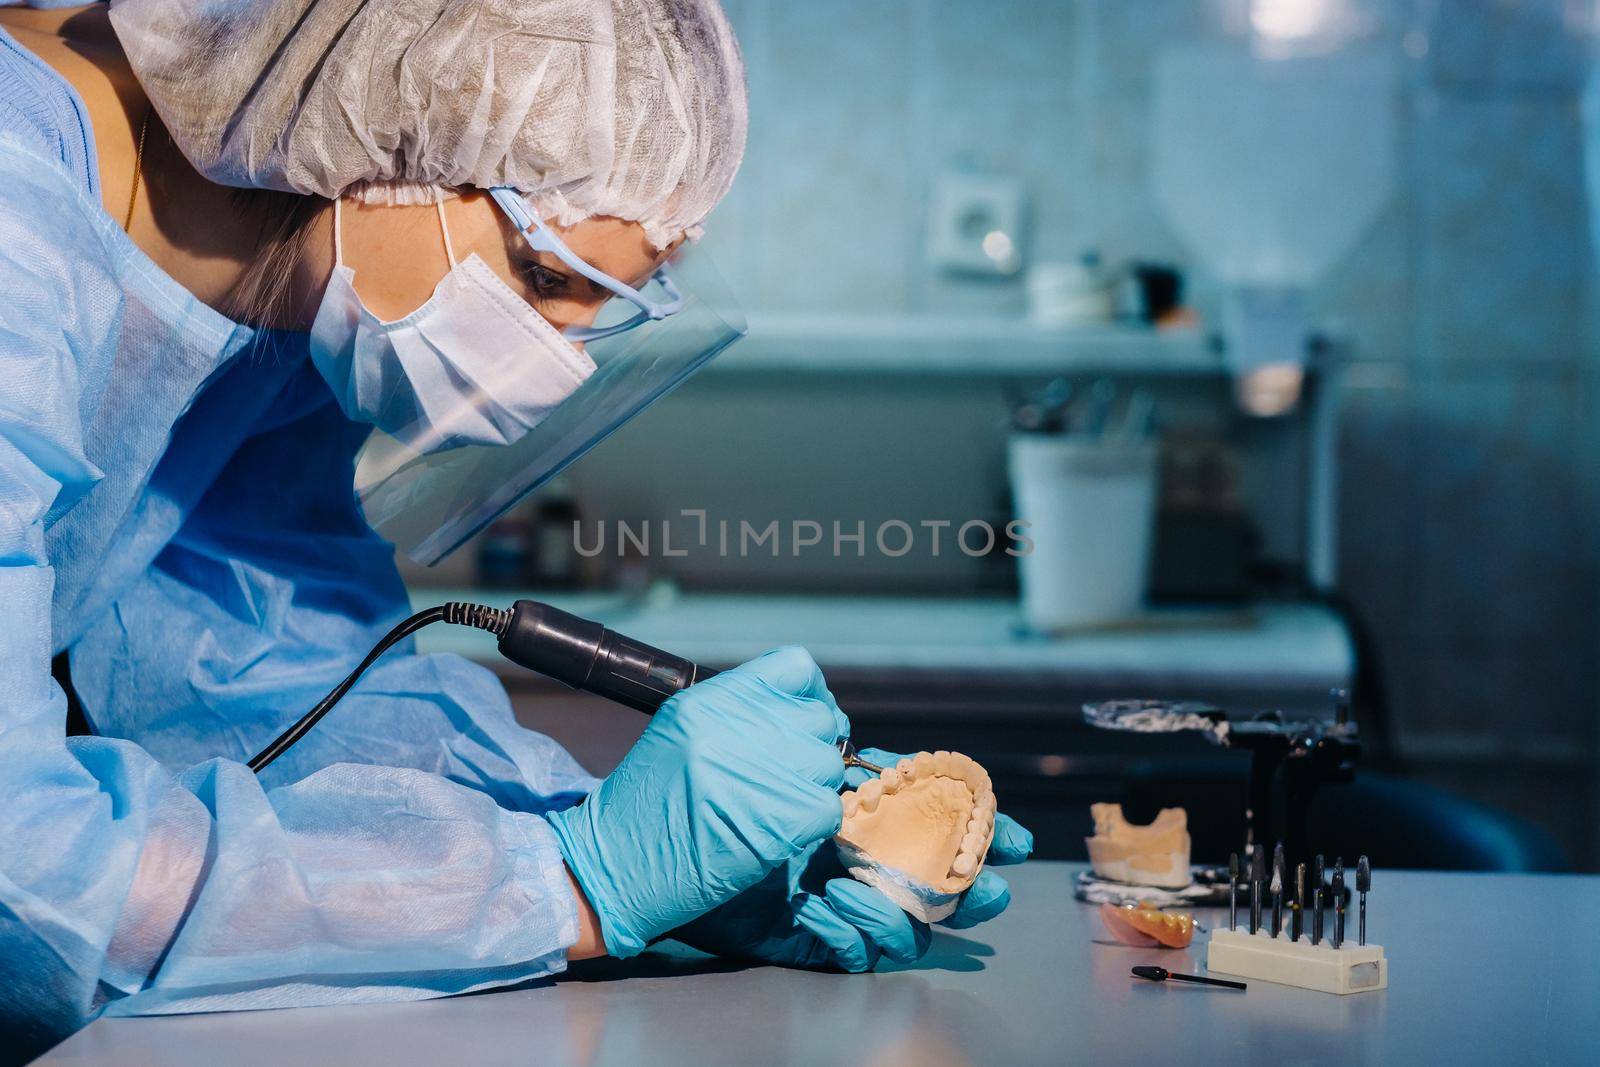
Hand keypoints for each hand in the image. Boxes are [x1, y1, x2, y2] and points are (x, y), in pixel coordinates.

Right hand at [545, 647, 846, 956]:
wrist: (615, 865)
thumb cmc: (646, 804)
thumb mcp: (680, 732)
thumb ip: (736, 713)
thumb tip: (800, 710)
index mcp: (712, 698)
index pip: (796, 666)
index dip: (809, 694)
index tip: (800, 719)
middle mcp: (739, 725)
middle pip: (820, 717)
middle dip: (811, 745)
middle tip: (789, 773)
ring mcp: (764, 770)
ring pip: (830, 763)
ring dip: (812, 786)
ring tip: (775, 804)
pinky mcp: (784, 818)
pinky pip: (829, 807)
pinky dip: (812, 822)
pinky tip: (780, 830)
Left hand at [674, 748, 1034, 970]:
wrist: (632, 864)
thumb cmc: (682, 802)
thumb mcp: (735, 738)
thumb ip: (791, 720)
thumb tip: (845, 725)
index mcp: (845, 807)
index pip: (925, 810)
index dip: (971, 819)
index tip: (1009, 828)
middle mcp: (849, 855)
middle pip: (936, 874)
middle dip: (972, 878)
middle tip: (991, 881)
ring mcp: (834, 901)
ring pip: (908, 921)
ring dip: (895, 905)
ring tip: (848, 883)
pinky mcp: (810, 942)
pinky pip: (857, 952)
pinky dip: (850, 932)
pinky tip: (817, 907)